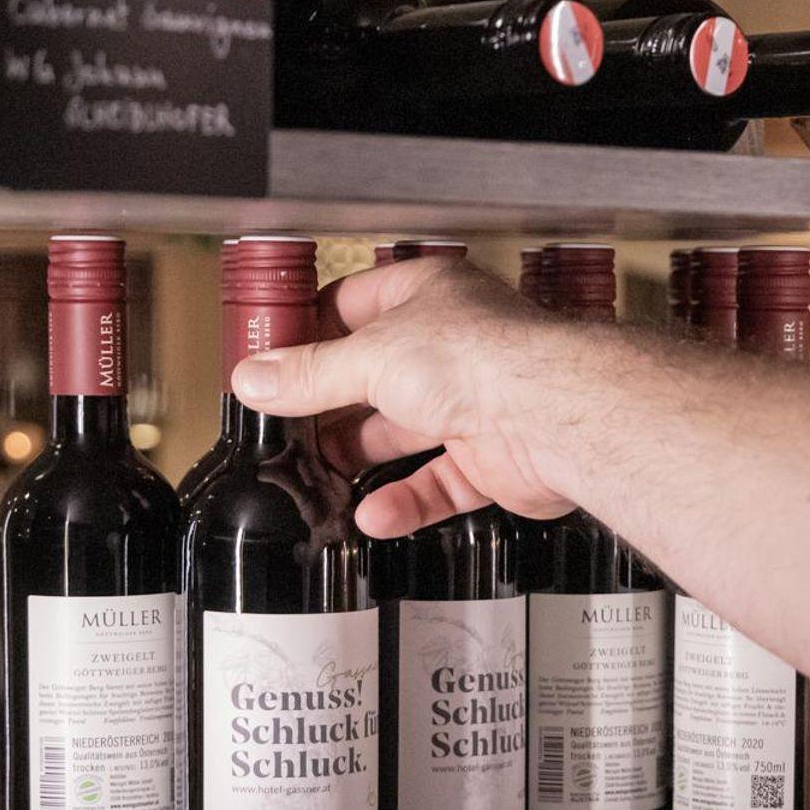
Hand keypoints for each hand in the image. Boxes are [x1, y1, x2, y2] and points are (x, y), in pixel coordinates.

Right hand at [231, 258, 582, 536]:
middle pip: (375, 377)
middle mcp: (452, 346)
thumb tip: (256, 379)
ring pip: (405, 434)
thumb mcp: (370, 359)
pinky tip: (373, 514)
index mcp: (426, 295)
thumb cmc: (484, 358)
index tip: (270, 363)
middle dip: (331, 407)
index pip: (352, 305)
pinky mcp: (491, 459)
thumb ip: (310, 375)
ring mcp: (474, 403)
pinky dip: (405, 501)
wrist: (553, 415)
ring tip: (318, 477)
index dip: (310, 333)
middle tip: (287, 430)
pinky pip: (438, 483)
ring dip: (362, 458)